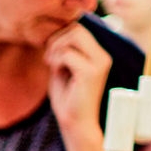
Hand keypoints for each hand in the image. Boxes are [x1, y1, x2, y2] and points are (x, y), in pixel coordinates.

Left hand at [44, 22, 109, 150]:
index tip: (50, 51)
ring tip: (51, 63)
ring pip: (74, 35)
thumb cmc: (67, 98)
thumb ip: (61, 50)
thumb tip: (52, 30)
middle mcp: (103, 56)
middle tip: (48, 57)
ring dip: (55, 48)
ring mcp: (99, 63)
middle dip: (56, 39)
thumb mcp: (62, 68)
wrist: (76, 123)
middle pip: (77, 28)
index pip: (79, 27)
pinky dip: (56, 60)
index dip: (60, 34)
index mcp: (98, 54)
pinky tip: (55, 72)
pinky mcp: (91, 72)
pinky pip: (67, 54)